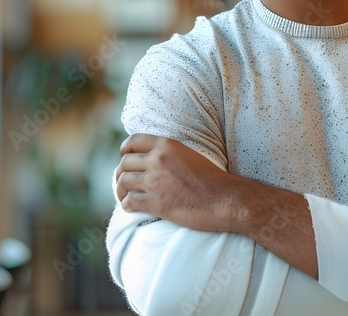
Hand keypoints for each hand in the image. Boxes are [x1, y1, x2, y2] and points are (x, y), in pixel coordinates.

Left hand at [115, 134, 243, 232]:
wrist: (226, 200)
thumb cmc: (212, 180)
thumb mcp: (189, 155)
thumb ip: (169, 154)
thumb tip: (153, 159)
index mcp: (166, 145)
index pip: (133, 141)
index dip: (124, 150)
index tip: (124, 157)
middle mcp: (157, 160)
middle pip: (125, 163)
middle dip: (121, 173)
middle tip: (124, 181)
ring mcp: (155, 181)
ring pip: (124, 182)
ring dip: (121, 190)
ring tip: (124, 195)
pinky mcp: (156, 202)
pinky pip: (130, 201)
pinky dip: (126, 205)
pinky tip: (130, 207)